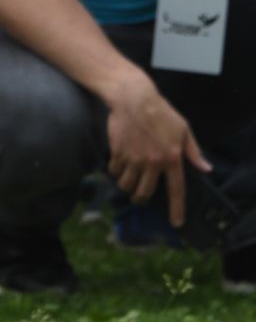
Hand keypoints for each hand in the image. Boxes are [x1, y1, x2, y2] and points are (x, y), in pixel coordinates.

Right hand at [105, 70, 209, 227]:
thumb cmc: (161, 112)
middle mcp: (152, 162)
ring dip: (127, 187)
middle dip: (141, 199)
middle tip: (140, 197)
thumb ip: (193, 151)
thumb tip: (205, 168)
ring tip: (128, 181)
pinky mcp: (118, 153)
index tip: (176, 223)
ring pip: (127, 185)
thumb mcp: (184, 129)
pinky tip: (118, 166)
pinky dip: (116, 173)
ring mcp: (134, 159)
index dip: (177, 209)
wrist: (133, 98)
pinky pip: (115, 172)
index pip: (176, 190)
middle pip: (145, 193)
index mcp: (172, 158)